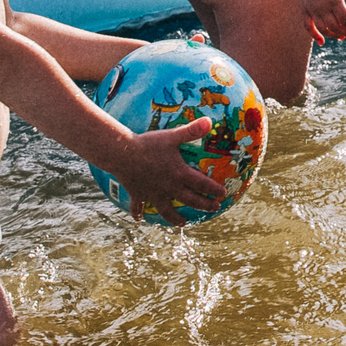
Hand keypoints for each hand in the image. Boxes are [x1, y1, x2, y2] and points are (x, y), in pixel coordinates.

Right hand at [104, 121, 227, 210]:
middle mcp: (169, 188)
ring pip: (167, 211)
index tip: (223, 194)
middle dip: (204, 205)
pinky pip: (138, 207)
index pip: (202, 184)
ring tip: (182, 224)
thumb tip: (209, 121)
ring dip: (175, 219)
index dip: (214, 190)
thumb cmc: (149, 144)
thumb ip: (192, 131)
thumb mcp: (172, 136)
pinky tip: (139, 219)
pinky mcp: (138, 195)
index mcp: (179, 174)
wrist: (122, 153)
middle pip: (190, 200)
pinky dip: (138, 214)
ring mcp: (153, 194)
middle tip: (214, 208)